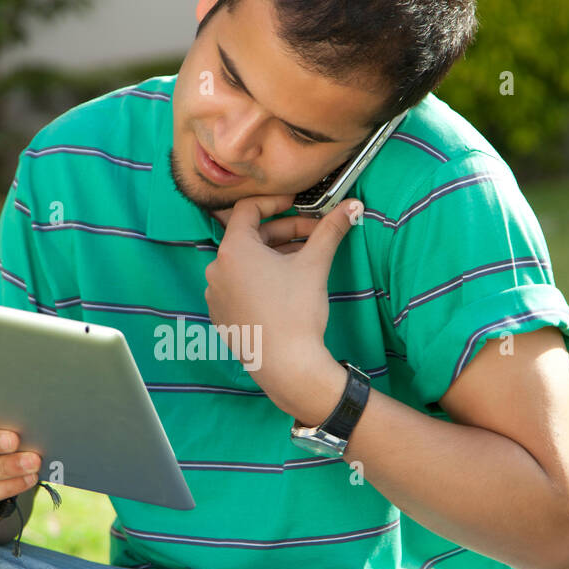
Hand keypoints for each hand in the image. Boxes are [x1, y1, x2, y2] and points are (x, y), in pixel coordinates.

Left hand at [203, 192, 363, 412]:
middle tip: (314, 236)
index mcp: (233, 250)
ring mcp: (215, 295)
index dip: (275, 203)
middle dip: (283, 233)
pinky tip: (284, 288)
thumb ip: (330, 230)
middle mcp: (216, 269)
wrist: (288, 366)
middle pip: (250, 237)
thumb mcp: (315, 264)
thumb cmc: (297, 312)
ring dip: (273, 256)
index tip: (297, 205)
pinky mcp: (221, 316)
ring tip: (302, 262)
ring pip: (245, 263)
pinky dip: (259, 279)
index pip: (248, 209)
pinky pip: (238, 286)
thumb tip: (353, 206)